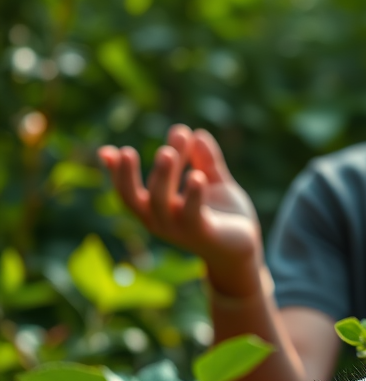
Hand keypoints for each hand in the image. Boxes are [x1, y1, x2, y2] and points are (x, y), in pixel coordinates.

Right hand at [98, 125, 262, 293]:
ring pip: (162, 203)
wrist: (244, 247)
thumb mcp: (212, 181)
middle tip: (127, 150)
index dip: (116, 173)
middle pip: (137, 198)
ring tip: (166, 151)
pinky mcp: (203, 233)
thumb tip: (196, 133)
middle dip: (127, 175)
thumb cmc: (224, 216)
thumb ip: (205, 160)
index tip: (107, 151)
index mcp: (156, 209)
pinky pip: (193, 214)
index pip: (128, 191)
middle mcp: (161, 221)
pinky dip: (193, 195)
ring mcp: (180, 228)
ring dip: (163, 177)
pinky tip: (196, 176)